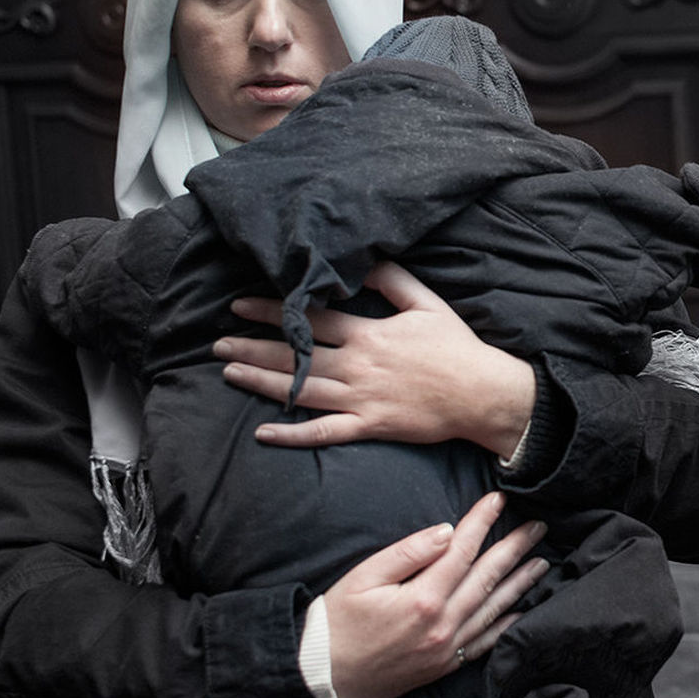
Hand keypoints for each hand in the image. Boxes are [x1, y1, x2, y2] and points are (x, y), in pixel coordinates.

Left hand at [213, 261, 535, 455]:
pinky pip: (325, 433)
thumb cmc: (455, 347)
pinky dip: (293, 435)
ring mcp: (361, 399)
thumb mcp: (427, 302)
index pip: (310, 319)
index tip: (240, 306)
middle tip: (217, 345)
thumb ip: (392, 280)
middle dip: (252, 349)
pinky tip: (264, 434)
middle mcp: (357, 366)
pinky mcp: (369, 427)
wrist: (481, 394)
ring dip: (261, 383)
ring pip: (300, 390)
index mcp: (368, 334)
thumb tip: (360, 262)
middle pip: (295, 356)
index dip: (272, 311)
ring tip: (228, 374)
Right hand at [324, 491, 548, 697]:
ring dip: (520, 583)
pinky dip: (507, 623)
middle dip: (515, 549)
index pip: (462, 550)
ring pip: (493, 609)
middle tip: (538, 527)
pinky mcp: (445, 665)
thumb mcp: (365, 576)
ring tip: (541, 562)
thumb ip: (409, 552)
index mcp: (422, 599)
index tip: (498, 500)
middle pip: (487, 578)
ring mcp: (447, 649)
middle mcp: (442, 625)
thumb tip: (447, 531)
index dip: (482, 522)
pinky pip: (485, 641)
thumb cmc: (339, 619)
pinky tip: (522, 608)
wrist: (326, 675)